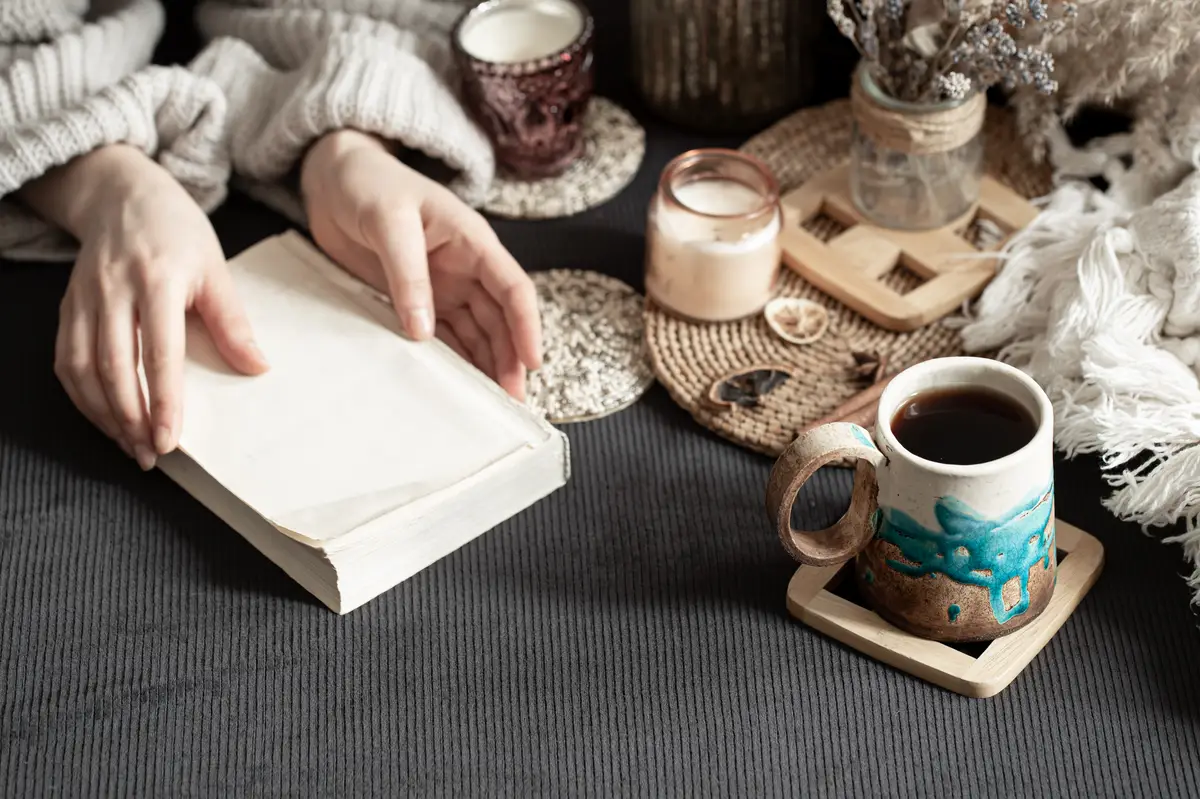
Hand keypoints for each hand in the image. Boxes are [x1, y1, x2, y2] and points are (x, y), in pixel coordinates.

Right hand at [19, 145, 268, 468]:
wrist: (121, 194)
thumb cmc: (177, 233)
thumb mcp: (216, 268)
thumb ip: (232, 321)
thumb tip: (256, 368)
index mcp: (157, 280)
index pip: (159, 352)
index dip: (163, 400)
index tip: (171, 438)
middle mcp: (113, 290)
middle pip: (113, 366)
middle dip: (130, 417)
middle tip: (152, 454)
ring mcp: (84, 298)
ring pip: (81, 368)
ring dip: (104, 414)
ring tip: (131, 445)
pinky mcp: (67, 306)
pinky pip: (65, 360)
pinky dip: (82, 396)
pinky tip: (105, 419)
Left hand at [300, 129, 541, 398]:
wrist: (333, 179)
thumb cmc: (367, 184)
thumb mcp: (389, 221)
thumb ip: (407, 275)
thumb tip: (422, 331)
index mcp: (472, 241)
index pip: (513, 288)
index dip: (526, 326)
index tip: (531, 363)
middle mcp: (466, 268)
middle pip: (499, 320)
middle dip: (508, 358)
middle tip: (509, 400)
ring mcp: (443, 287)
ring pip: (475, 332)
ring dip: (484, 365)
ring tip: (488, 403)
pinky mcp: (417, 300)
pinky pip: (442, 336)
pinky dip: (452, 361)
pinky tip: (455, 386)